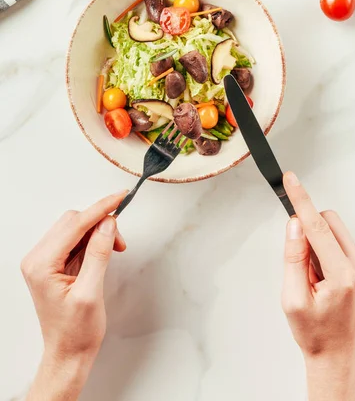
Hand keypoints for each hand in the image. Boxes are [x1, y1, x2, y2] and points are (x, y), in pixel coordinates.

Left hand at [22, 191, 126, 400]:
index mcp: (41, 264)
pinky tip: (105, 251)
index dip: (100, 209)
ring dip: (98, 232)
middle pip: (73, 221)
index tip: (120, 196)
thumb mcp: (91, 292)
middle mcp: (38, 258)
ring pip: (75, 228)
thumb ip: (99, 254)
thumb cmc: (76, 331)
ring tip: (115, 249)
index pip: (74, 224)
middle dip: (100, 223)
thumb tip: (108, 223)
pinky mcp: (54, 263)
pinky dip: (93, 241)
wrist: (69, 353)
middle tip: (120, 241)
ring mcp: (44, 260)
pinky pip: (75, 240)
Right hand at [281, 172, 354, 400]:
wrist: (338, 356)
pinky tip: (320, 277)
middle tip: (298, 261)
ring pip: (334, 230)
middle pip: (328, 221)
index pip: (317, 226)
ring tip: (311, 276)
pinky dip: (325, 250)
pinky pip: (339, 242)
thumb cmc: (316, 333)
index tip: (291, 181)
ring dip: (316, 242)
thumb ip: (293, 257)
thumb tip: (294, 226)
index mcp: (342, 275)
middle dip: (307, 230)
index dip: (301, 200)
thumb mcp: (292, 298)